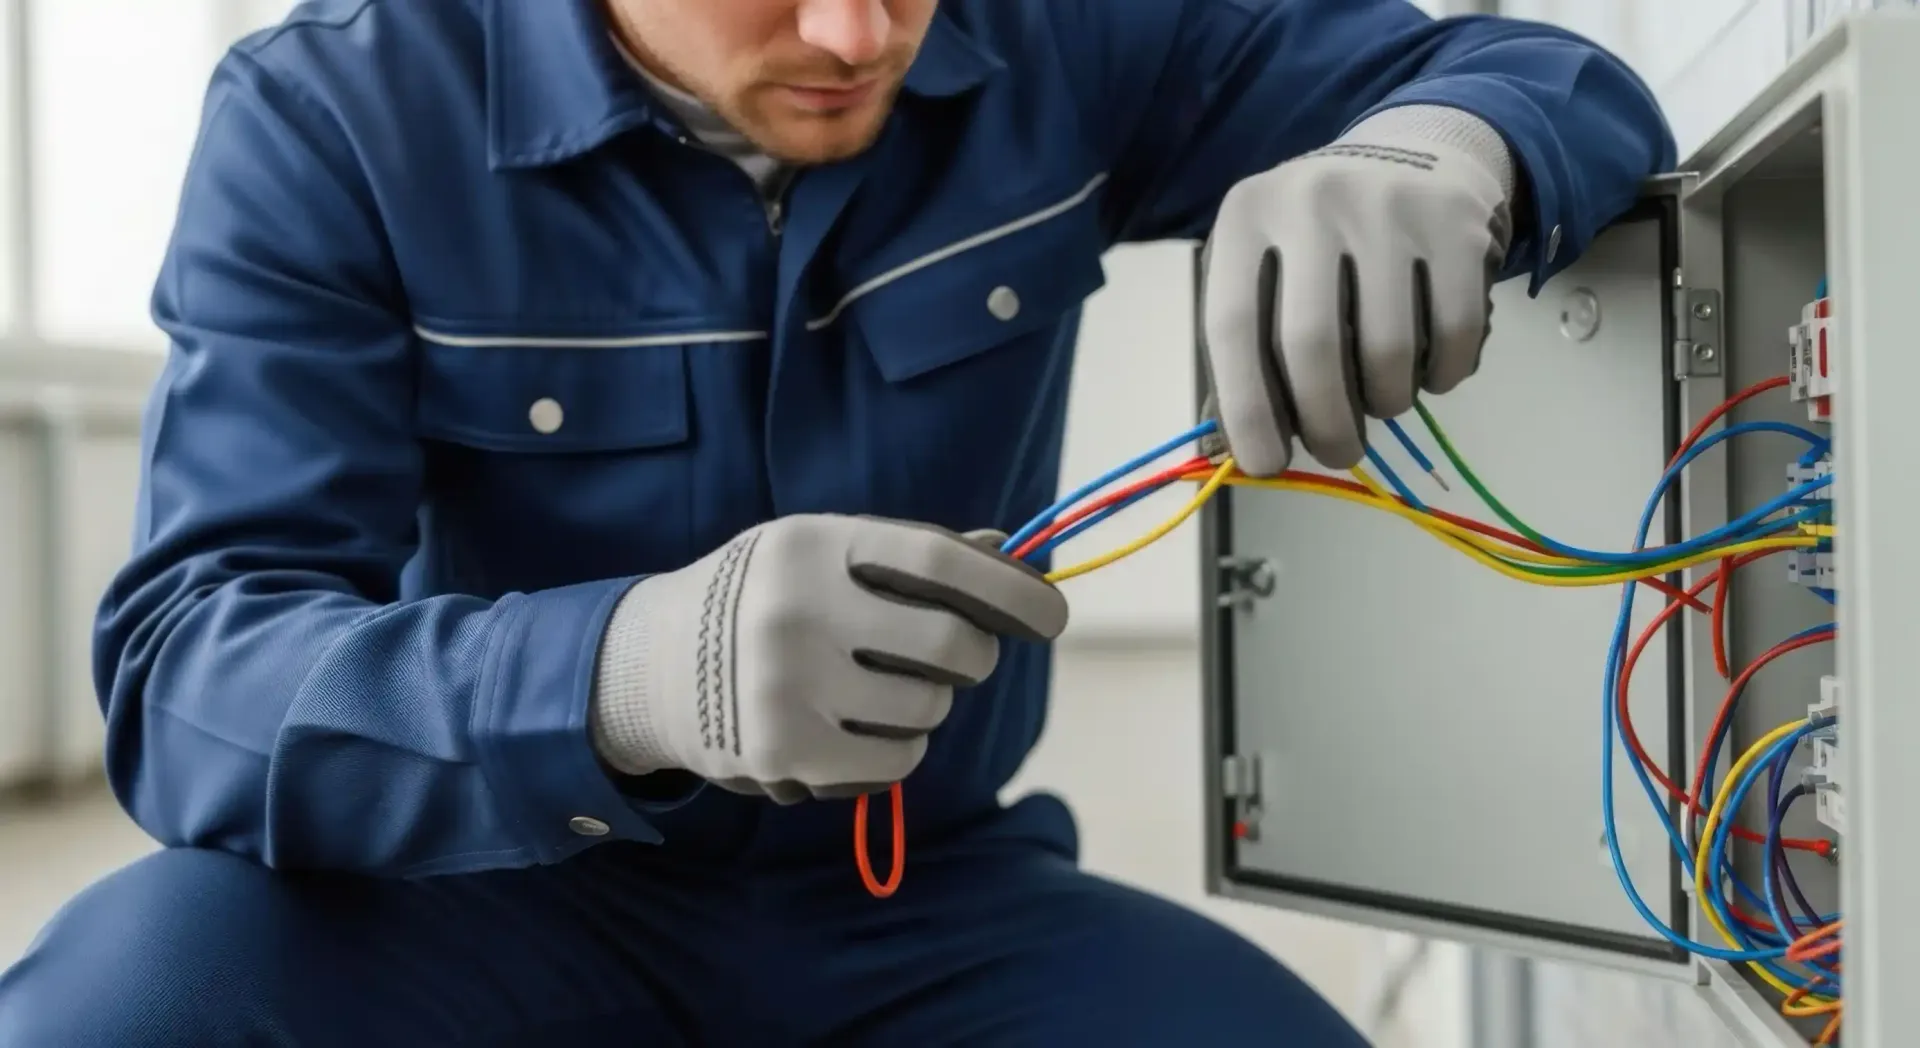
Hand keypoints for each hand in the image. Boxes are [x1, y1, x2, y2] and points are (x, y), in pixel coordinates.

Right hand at [590, 516, 1068, 802]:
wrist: (653, 666)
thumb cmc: (767, 598)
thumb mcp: (825, 553)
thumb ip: (916, 556)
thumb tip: (1019, 559)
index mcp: (814, 544)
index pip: (941, 561)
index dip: (1012, 589)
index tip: (1052, 616)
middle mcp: (797, 610)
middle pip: (954, 647)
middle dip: (971, 656)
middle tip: (947, 655)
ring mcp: (786, 686)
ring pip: (930, 710)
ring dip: (924, 703)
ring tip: (869, 688)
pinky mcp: (784, 752)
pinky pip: (899, 760)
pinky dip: (897, 749)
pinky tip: (852, 727)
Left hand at [1200, 107, 1515, 475]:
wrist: (1412, 153)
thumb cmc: (1320, 240)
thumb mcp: (1264, 267)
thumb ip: (1247, 348)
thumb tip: (1242, 451)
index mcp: (1246, 216)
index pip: (1235, 326)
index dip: (1247, 409)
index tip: (1265, 465)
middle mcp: (1313, 200)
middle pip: (1312, 344)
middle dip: (1325, 422)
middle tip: (1337, 452)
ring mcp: (1389, 206)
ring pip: (1388, 349)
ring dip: (1387, 402)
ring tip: (1382, 399)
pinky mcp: (1457, 223)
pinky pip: (1455, 333)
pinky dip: (1444, 376)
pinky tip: (1429, 369)